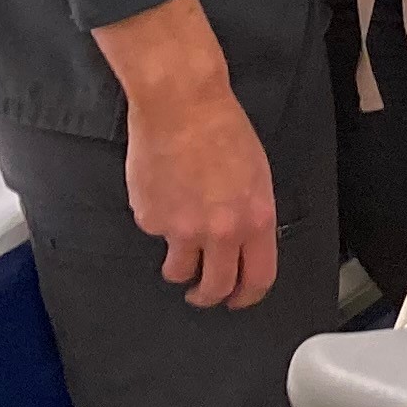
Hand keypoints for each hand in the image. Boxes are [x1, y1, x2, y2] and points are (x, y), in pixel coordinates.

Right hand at [93, 0, 279, 309]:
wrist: (182, 106)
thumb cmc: (224, 131)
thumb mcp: (257, 175)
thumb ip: (250, 216)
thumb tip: (241, 245)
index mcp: (255, 220)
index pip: (257, 278)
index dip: (247, 296)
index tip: (238, 299)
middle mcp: (220, 232)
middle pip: (214, 287)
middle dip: (207, 295)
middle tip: (201, 292)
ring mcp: (181, 229)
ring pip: (178, 270)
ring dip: (179, 265)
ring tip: (180, 240)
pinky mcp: (150, 220)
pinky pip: (155, 233)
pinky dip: (159, 221)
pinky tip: (163, 191)